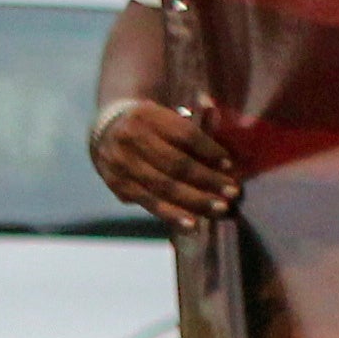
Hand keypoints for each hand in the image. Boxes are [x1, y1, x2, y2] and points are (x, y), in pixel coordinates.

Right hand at [93, 96, 238, 229]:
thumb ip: (194, 120)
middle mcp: (132, 140)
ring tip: (220, 209)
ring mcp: (122, 165)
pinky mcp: (118, 186)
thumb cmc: (151, 124)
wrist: (105, 130)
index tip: (230, 165)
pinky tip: (193, 225)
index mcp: (148, 116)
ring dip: (195, 201)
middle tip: (233, 192)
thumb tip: (220, 128)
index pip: (184, 135)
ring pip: (163, 187)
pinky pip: (149, 203)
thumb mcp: (166, 112)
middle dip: (207, 180)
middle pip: (175, 164)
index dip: (209, 150)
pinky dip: (172, 215)